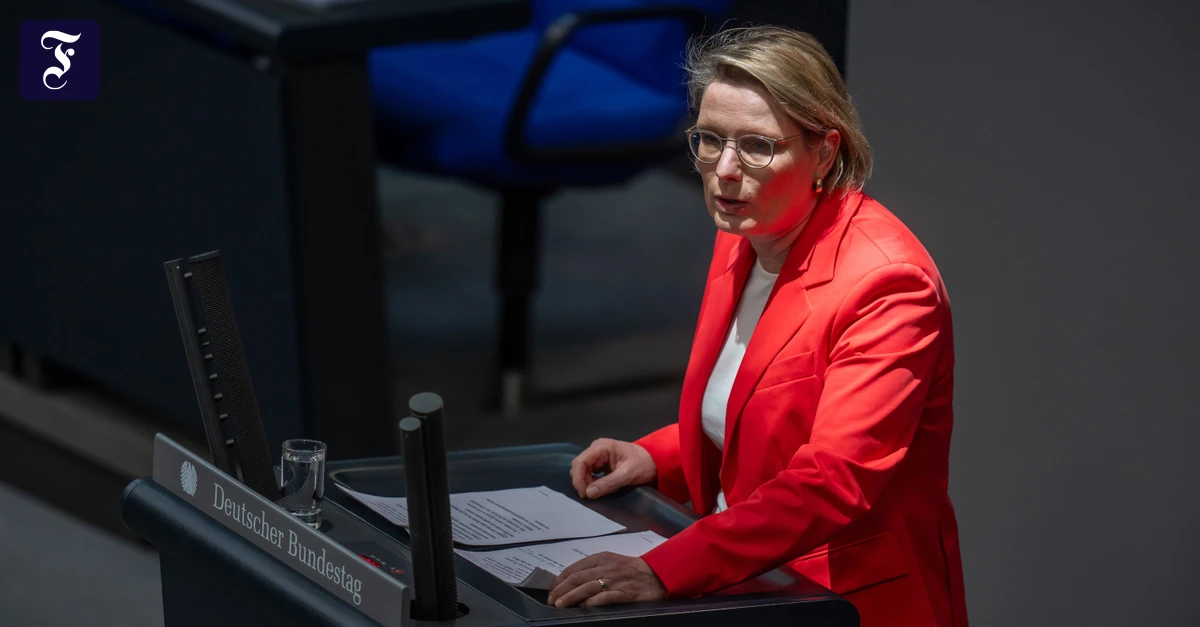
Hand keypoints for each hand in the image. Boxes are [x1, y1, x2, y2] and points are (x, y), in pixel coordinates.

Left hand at [547, 552, 666, 607]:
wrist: (657, 575)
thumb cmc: (631, 569)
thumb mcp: (610, 562)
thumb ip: (593, 569)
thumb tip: (570, 582)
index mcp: (601, 558)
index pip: (574, 568)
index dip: (560, 580)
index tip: (552, 590)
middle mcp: (607, 567)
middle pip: (578, 578)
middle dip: (561, 590)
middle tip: (552, 600)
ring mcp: (616, 580)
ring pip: (588, 587)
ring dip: (571, 596)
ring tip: (560, 604)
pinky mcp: (625, 592)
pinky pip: (606, 597)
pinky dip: (593, 601)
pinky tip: (584, 606)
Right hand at [570, 438, 656, 498]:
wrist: (655, 460)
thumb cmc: (644, 464)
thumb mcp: (627, 475)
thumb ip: (607, 483)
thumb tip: (588, 493)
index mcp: (601, 447)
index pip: (580, 462)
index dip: (578, 478)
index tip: (584, 494)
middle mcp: (596, 449)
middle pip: (579, 466)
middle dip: (581, 481)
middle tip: (590, 496)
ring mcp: (598, 455)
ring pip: (582, 470)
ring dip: (585, 482)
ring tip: (595, 493)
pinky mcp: (601, 462)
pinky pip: (589, 472)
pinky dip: (590, 482)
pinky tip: (597, 489)